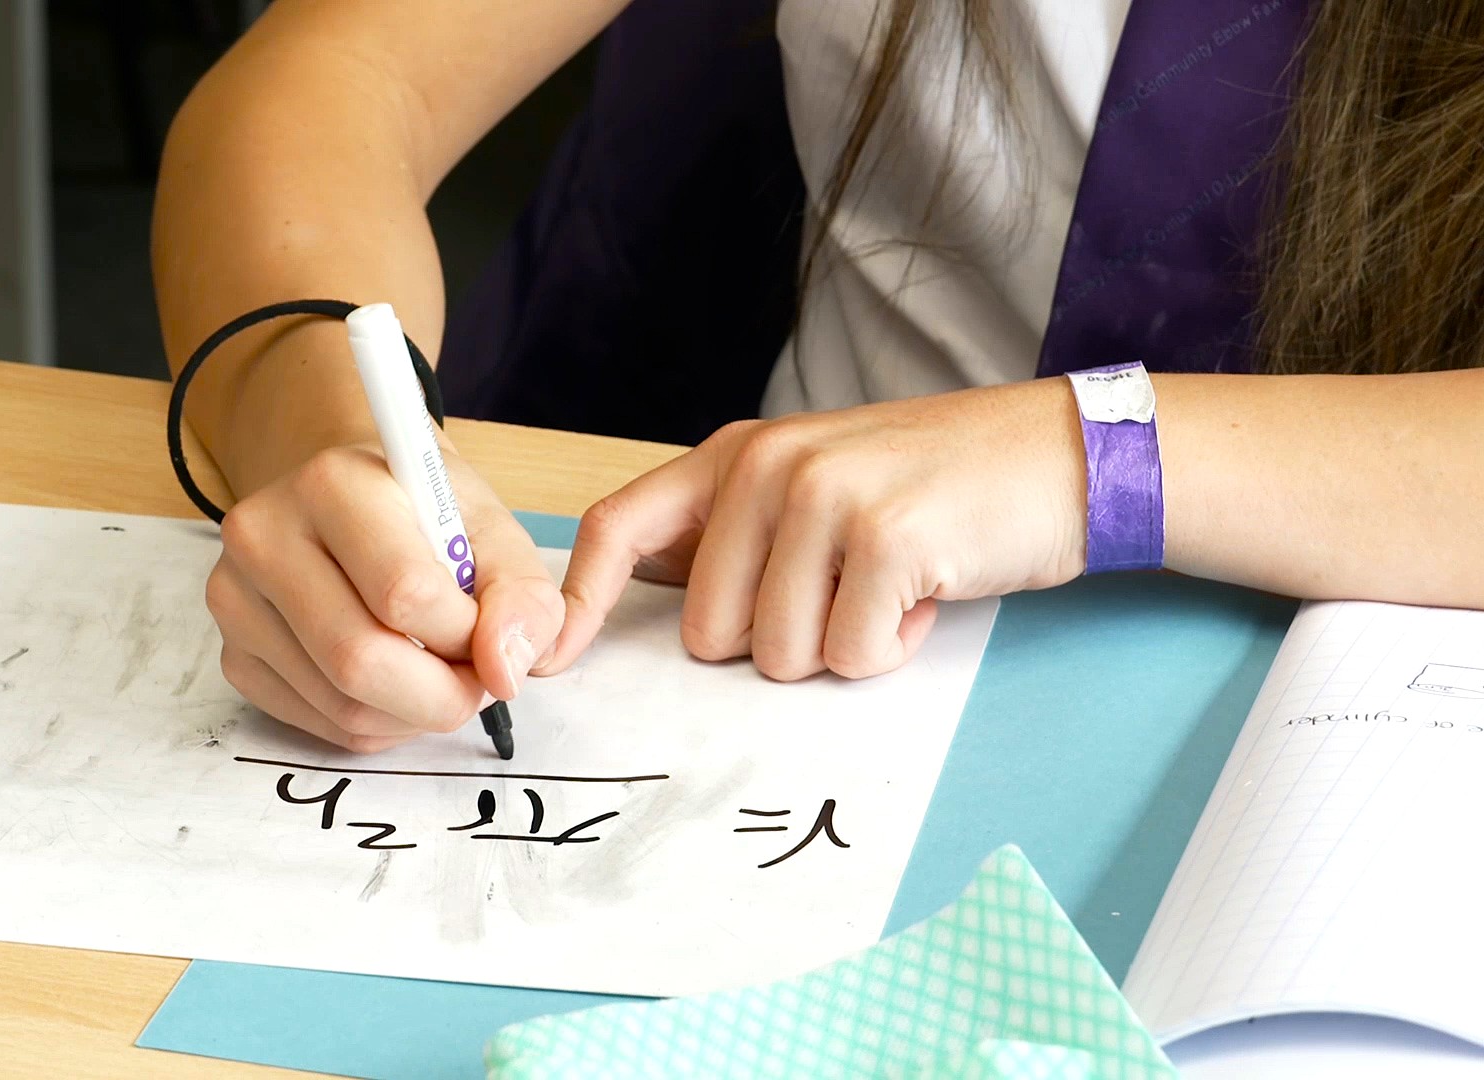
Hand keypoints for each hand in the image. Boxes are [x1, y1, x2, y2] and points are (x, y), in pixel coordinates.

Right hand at [208, 442, 564, 751]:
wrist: (350, 499)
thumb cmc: (421, 510)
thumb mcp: (489, 527)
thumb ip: (521, 594)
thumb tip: (506, 670)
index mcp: (331, 485)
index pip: (405, 594)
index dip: (467, 634)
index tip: (489, 628)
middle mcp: (264, 537)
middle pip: (361, 661)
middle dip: (443, 693)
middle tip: (477, 679)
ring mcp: (236, 601)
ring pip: (344, 708)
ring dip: (416, 714)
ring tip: (439, 672)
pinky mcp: (235, 656)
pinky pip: (322, 726)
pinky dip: (379, 724)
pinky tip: (396, 682)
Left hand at [541, 379, 1086, 680]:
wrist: (1056, 455)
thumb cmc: (929, 486)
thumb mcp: (811, 487)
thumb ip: (728, 536)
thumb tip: (631, 595)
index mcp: (733, 456)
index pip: (616, 526)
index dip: (575, 602)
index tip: (550, 662)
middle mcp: (766, 467)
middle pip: (705, 633)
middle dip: (774, 642)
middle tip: (842, 589)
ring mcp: (824, 498)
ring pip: (776, 655)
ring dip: (837, 647)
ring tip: (886, 583)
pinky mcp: (885, 539)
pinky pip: (849, 655)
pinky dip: (891, 647)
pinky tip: (923, 591)